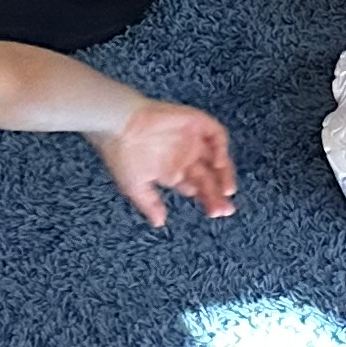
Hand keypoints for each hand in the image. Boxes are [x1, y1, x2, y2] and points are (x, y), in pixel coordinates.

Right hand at [96, 98, 238, 225]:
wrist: (119, 126)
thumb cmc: (122, 156)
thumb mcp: (135, 186)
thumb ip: (150, 204)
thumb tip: (160, 223)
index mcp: (173, 172)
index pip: (196, 189)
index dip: (207, 200)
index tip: (216, 214)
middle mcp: (186, 157)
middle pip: (208, 177)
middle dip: (217, 193)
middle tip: (225, 209)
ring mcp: (193, 140)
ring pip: (217, 157)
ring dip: (224, 173)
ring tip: (226, 191)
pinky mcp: (196, 123)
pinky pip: (216, 135)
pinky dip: (221, 149)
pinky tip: (220, 164)